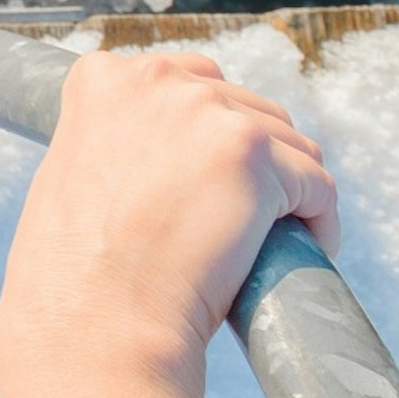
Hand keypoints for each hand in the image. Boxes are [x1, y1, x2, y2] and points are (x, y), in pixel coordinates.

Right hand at [0, 47, 339, 397]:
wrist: (97, 320)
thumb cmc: (78, 270)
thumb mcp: (77, 172)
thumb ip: (121, 138)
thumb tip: (179, 154)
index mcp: (104, 77)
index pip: (191, 82)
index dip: (208, 136)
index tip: (209, 182)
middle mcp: (156, 79)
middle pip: (246, 108)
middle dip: (254, 162)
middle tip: (242, 219)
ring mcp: (207, 112)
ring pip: (290, 145)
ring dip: (288, 192)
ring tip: (270, 240)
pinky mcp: (255, 155)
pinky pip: (319, 185)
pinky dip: (320, 222)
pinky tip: (301, 251)